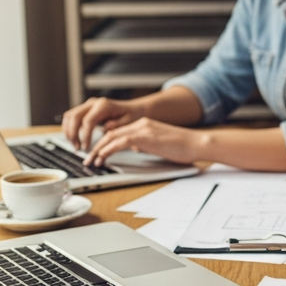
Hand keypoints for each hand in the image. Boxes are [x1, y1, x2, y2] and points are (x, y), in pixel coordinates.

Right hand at [61, 97, 144, 150]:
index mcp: (104, 106)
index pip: (88, 120)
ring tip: (75, 145)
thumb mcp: (129, 122)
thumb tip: (104, 129)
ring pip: (70, 116)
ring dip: (69, 131)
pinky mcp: (86, 110)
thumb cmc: (133, 116)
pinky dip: (70, 128)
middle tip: (77, 148)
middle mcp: (94, 103)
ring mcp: (89, 105)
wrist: (135, 109)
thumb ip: (116, 126)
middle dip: (73, 134)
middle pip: (74, 116)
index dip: (85, 135)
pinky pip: (72, 117)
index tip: (86, 147)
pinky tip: (76, 138)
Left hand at [83, 118, 200, 166]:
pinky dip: (108, 150)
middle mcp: (141, 124)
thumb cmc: (183, 147)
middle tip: (88, 159)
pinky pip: (120, 142)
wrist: (196, 143)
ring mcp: (142, 129)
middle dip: (96, 147)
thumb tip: (135, 148)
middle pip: (110, 133)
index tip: (96, 153)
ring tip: (91, 161)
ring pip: (111, 137)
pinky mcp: (144, 137)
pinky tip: (102, 157)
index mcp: (144, 124)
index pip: (118, 131)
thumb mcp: (159, 144)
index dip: (104, 142)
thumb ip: (145, 144)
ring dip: (98, 150)